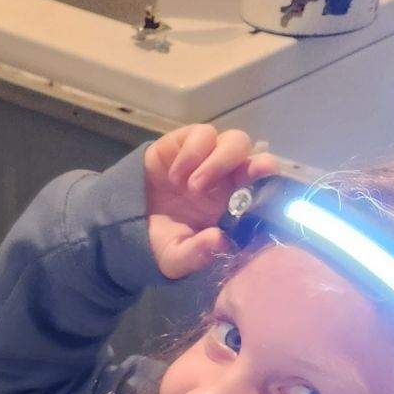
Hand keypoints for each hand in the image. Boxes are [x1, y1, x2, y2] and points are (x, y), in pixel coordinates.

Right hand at [144, 125, 279, 280]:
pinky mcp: (187, 142)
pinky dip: (192, 153)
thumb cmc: (158, 241)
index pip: (263, 191)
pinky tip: (175, 176)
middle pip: (257, 159)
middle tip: (240, 180)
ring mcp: (210, 158)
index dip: (270, 185)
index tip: (269, 187)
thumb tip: (221, 241)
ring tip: (192, 187)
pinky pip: (202, 135)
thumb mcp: (175, 258)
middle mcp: (228, 180)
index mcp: (233, 208)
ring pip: (234, 141)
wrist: (123, 222)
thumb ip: (197, 254)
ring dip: (217, 162)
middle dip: (254, 166)